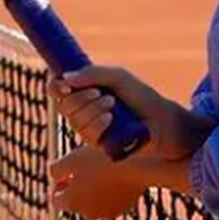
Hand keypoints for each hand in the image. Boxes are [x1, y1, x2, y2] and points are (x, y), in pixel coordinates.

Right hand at [49, 65, 206, 160]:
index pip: (58, 90)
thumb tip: (65, 78)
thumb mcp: (118, 78)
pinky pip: (86, 134)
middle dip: (80, 98)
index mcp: (86, 92)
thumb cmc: (142, 97)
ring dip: (92, 109)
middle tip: (101, 93)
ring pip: (74, 120)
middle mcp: (85, 111)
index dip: (55, 87)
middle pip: (64, 106)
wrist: (163, 120)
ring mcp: (91, 129)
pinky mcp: (99, 145)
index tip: (63, 84)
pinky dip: (97, 123)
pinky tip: (110, 119)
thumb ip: (93, 73)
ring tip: (113, 104)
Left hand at [50, 144, 149, 219]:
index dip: (60, 185)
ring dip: (95, 191)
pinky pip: (113, 201)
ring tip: (102, 171)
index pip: (57, 200)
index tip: (67, 173)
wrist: (135, 162)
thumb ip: (56, 169)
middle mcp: (88, 214)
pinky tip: (117, 175)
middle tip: (86, 170)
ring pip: (96, 203)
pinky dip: (112, 192)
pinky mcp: (125, 207)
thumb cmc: (100, 158)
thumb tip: (55, 175)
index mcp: (71, 203)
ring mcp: (108, 213)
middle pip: (77, 203)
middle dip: (78, 189)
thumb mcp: (71, 158)